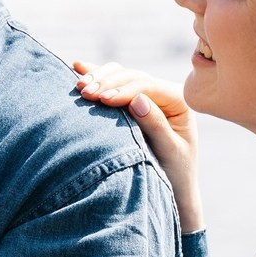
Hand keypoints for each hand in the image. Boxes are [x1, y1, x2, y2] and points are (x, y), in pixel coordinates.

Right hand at [73, 59, 203, 233]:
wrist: (173, 189)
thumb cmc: (175, 174)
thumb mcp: (170, 152)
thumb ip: (156, 125)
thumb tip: (137, 99)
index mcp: (178, 102)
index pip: (148, 87)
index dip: (124, 90)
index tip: (103, 100)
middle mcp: (163, 94)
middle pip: (132, 77)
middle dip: (107, 83)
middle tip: (84, 93)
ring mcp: (146, 96)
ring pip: (120, 76)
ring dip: (98, 78)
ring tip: (79, 87)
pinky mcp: (130, 102)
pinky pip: (112, 84)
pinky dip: (95, 76)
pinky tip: (77, 67)